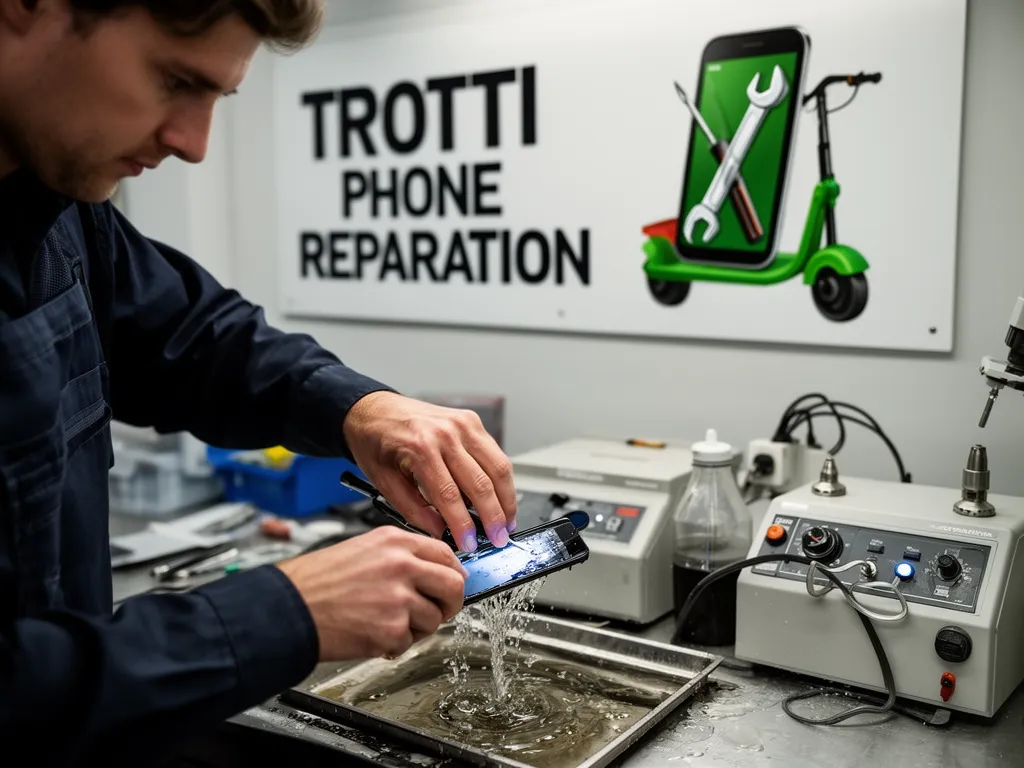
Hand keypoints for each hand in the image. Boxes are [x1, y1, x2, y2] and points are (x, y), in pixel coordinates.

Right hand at [276, 526, 467, 660]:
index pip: (445, 554)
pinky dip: (394, 644)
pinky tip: (372, 634)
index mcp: (395, 542)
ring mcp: (399, 598)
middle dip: (450, 603)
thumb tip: (431, 571)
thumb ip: (400, 556)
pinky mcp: (392, 630)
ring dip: (417, 627)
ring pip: (434, 618)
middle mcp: (402, 565)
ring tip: (387, 623)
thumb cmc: (316, 581)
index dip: (454, 572)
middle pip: (454, 585)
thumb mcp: (363, 549)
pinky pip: (409, 642)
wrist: (288, 608)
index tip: (454, 581)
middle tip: (439, 610)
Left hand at [342, 391, 516, 551]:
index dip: (463, 525)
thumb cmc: (375, 441)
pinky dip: (501, 479)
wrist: (373, 408)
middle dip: (493, 517)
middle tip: (497, 540)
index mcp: (420, 447)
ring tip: (506, 522)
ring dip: (506, 499)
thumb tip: (440, 532)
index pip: (450, 495)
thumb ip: (414, 510)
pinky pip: (495, 453)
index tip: (468, 544)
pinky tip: (500, 497)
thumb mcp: (384, 481)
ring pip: (498, 467)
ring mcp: (462, 424)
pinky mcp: (471, 421)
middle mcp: (446, 432)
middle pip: (481, 483)